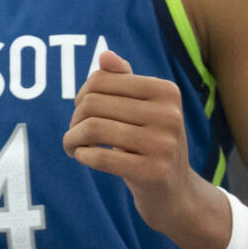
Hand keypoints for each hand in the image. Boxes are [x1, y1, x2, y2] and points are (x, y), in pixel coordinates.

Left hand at [62, 48, 232, 248]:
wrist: (175, 193)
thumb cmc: (151, 143)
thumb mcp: (143, 108)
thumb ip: (124, 80)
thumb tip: (105, 55)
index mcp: (166, 91)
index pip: (101, 80)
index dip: (81, 96)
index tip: (82, 112)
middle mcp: (170, 114)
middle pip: (92, 104)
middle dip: (74, 119)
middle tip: (75, 133)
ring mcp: (164, 144)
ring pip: (92, 129)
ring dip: (72, 139)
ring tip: (73, 146)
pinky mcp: (153, 172)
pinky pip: (99, 157)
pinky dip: (83, 156)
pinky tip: (84, 157)